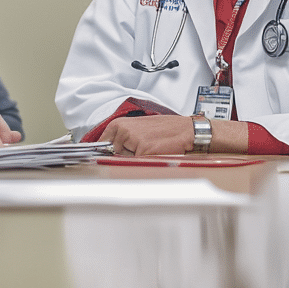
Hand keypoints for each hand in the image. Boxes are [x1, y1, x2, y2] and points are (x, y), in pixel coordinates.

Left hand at [101, 114, 245, 155]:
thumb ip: (123, 136)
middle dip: (125, 155)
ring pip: (126, 159)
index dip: (106, 151)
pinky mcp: (143, 151)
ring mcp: (132, 140)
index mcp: (119, 123)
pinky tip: (156, 152)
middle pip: (114, 154)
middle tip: (142, 147)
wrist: (186, 131)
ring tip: (150, 148)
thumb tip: (109, 148)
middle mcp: (123, 130)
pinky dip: (146, 161)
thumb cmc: (165, 129)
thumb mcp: (139, 127)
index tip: (106, 155)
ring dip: (136, 158)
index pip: (102, 143)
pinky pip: (138, 163)